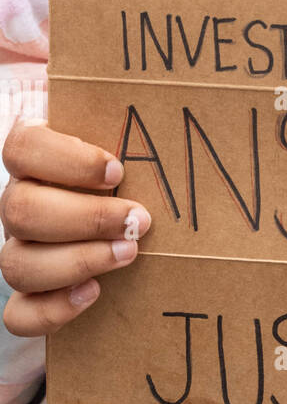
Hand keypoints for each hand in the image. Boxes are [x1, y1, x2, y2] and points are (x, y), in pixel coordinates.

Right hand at [0, 118, 150, 335]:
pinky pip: (19, 314)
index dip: (65, 160)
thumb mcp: (125, 137)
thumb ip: (122, 115)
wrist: (128, 211)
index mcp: (33, 158)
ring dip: (77, 261)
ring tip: (129, 254)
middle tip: (139, 219)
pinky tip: (93, 294)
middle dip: (85, 218)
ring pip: (17, 263)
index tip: (117, 169)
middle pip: (21, 211)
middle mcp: (19, 203)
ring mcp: (21, 249)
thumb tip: (153, 89)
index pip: (21, 148)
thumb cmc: (129, 170)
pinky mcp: (31, 294)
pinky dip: (52, 310)